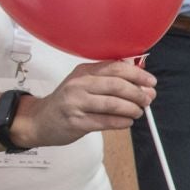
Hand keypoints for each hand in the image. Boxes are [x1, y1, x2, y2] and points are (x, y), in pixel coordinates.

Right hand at [13, 61, 155, 148]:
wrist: (38, 120)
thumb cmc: (68, 102)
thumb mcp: (84, 84)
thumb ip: (109, 80)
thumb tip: (142, 83)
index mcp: (84, 72)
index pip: (115, 67)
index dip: (137, 74)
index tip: (151, 82)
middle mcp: (79, 85)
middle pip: (116, 85)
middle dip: (137, 93)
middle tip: (147, 100)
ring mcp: (76, 103)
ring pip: (112, 104)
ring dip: (131, 109)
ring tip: (138, 112)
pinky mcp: (76, 121)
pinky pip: (105, 121)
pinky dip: (121, 122)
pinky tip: (127, 122)